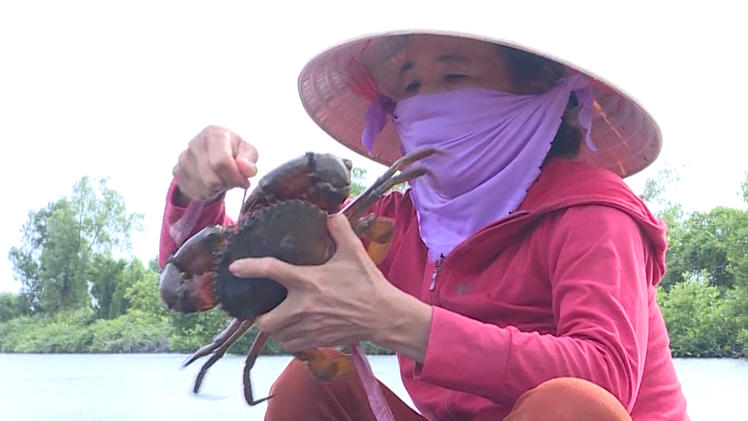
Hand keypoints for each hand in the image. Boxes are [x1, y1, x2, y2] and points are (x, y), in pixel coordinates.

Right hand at [172, 125, 258, 201]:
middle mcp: (195, 143)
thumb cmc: (233, 151)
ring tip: (222, 178)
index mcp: (214, 134)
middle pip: (212, 179)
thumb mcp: (247, 151)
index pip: (222, 162)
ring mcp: (183, 158)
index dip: (235, 177)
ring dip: (217, 188)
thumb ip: (249, 159)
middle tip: (232, 180)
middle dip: (226, 184)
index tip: (244, 181)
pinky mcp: (177, 171)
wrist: (212, 152)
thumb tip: (247, 169)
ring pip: (203, 187)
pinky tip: (211, 182)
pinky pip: (194, 190)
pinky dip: (206, 192)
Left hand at [227, 213, 432, 361]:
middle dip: (258, 316)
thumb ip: (340, 229)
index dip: (248, 268)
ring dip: (273, 328)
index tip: (235, 267)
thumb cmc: (368, 284)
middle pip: (264, 321)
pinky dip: (288, 339)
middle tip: (261, 307)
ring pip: (276, 335)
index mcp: (308, 281)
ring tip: (276, 318)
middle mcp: (303, 307)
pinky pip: (291, 345)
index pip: (270, 270)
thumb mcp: (354, 251)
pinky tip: (292, 330)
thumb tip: (330, 213)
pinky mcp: (317, 341)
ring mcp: (309, 327)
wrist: (384, 316)